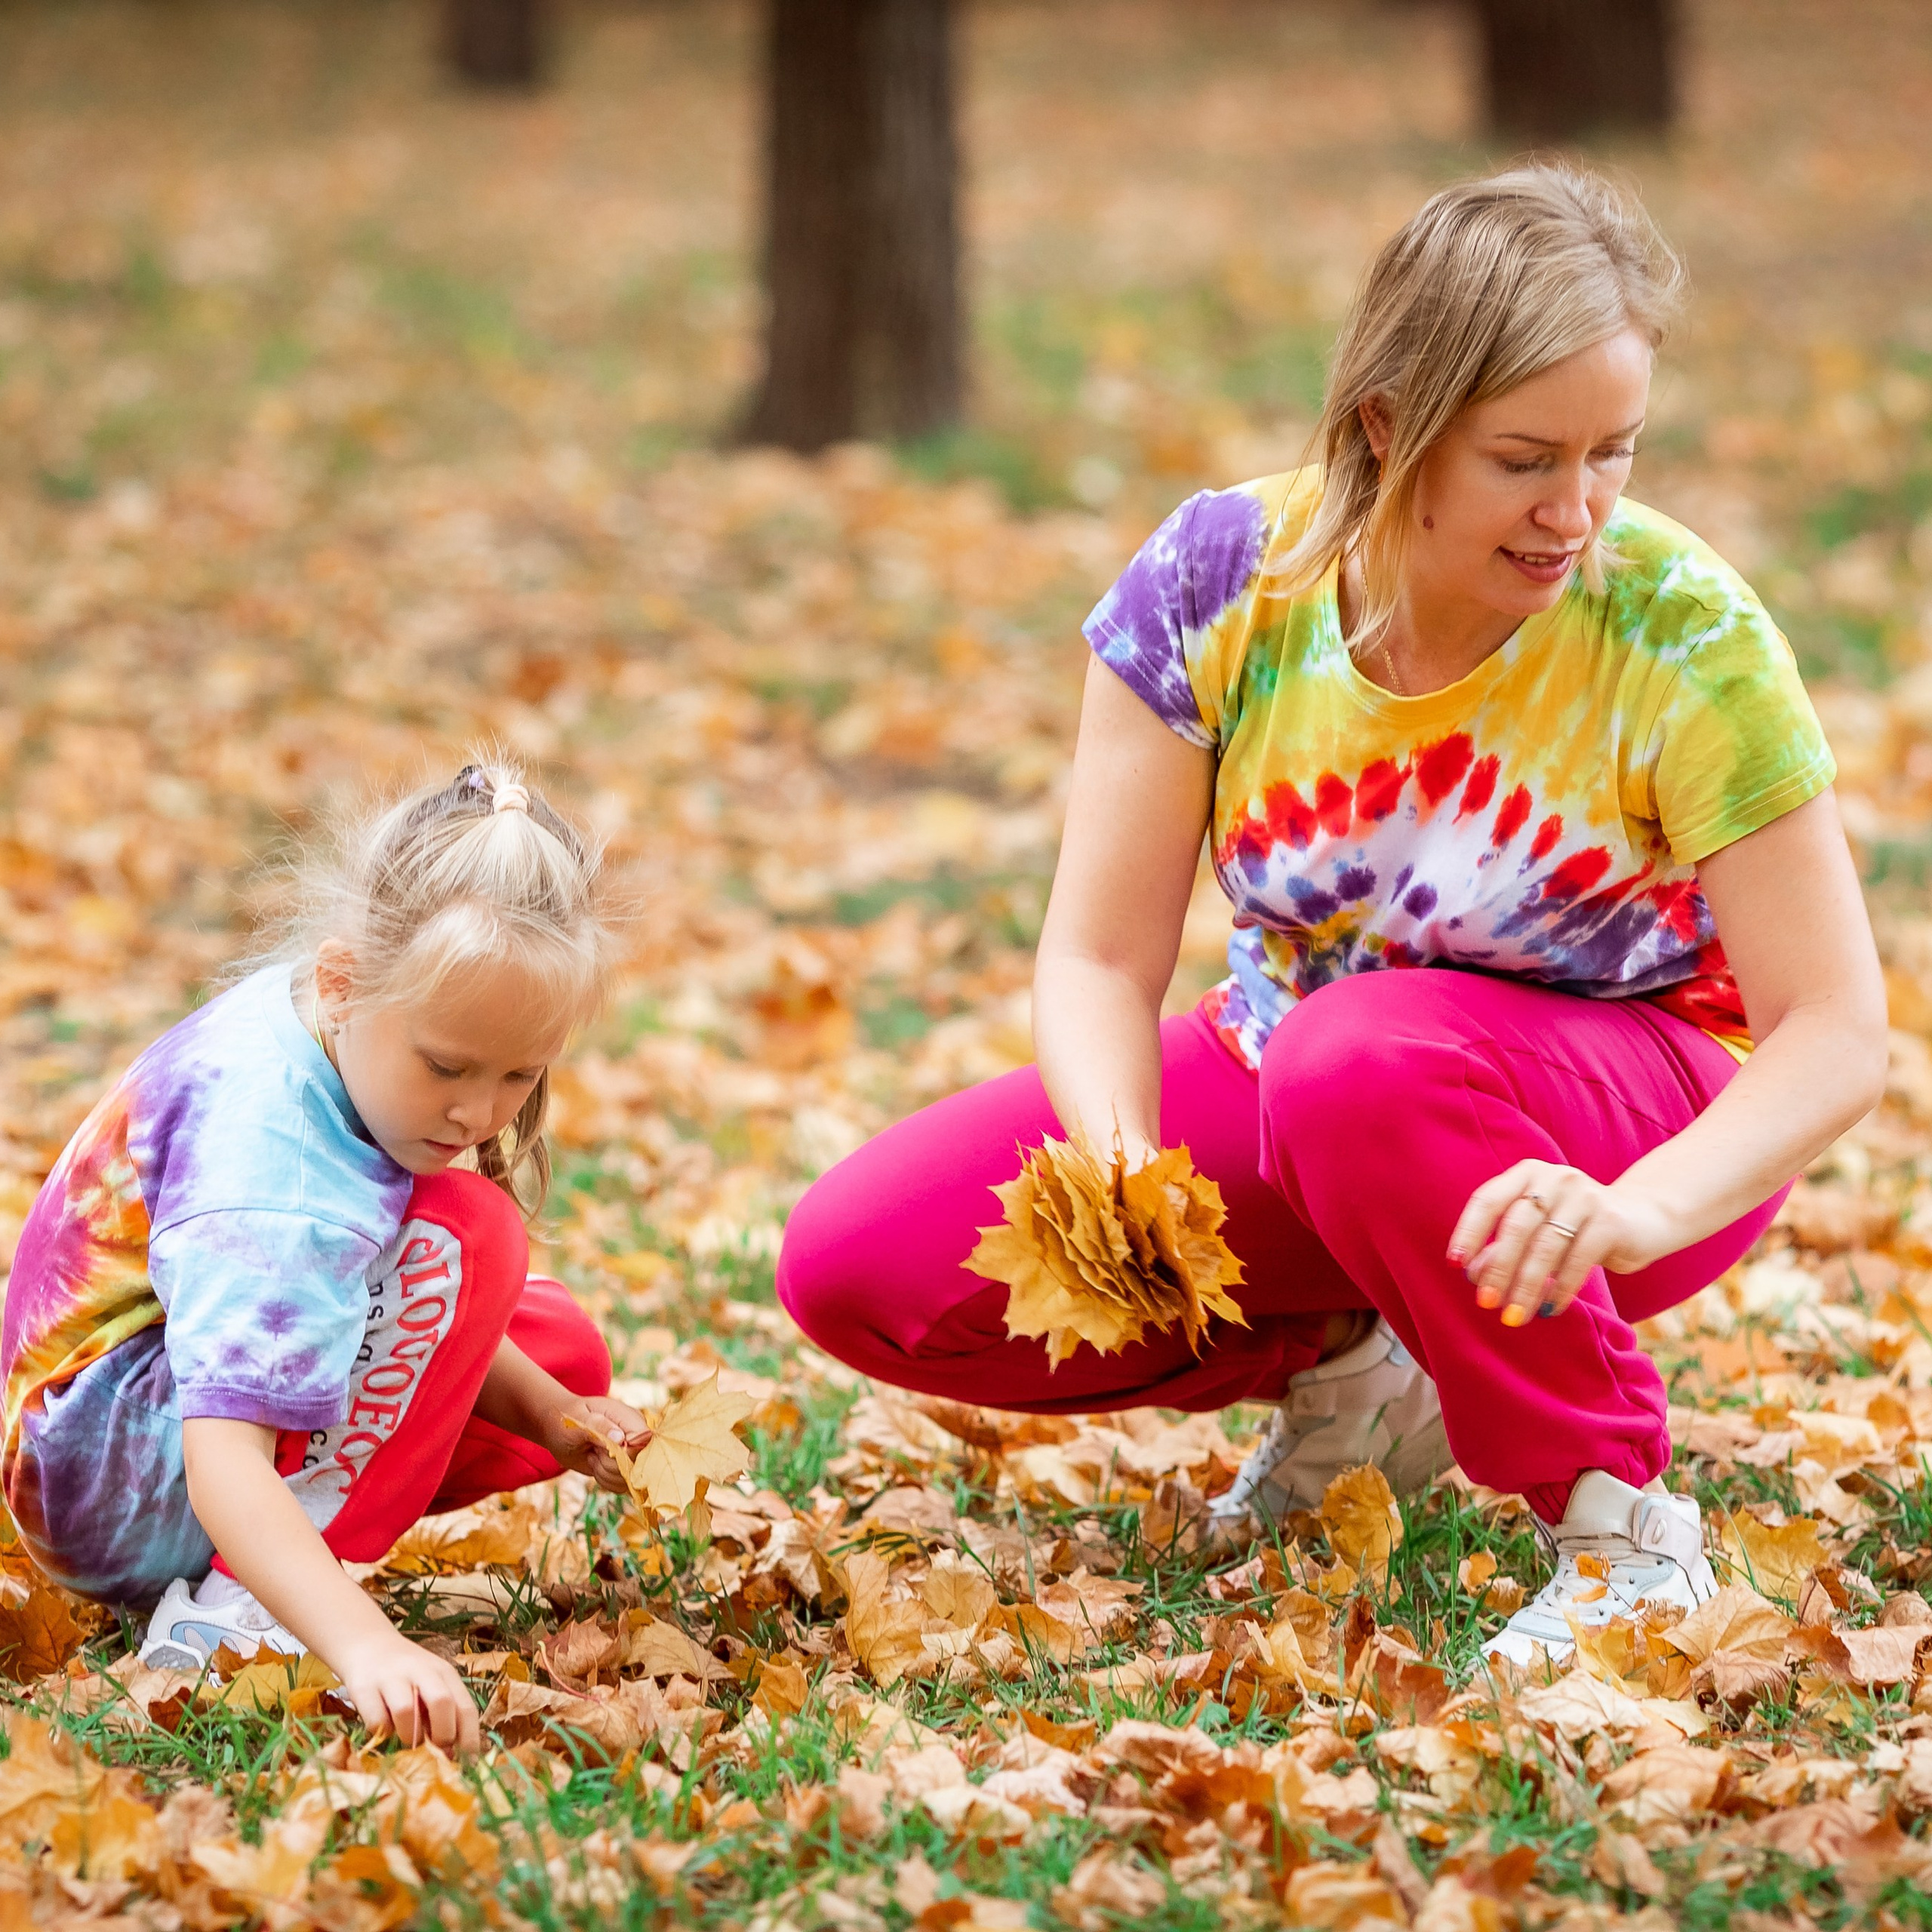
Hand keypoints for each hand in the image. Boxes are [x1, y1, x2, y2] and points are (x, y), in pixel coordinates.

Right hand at [335, 1631, 479, 1753]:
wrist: (368, 1646)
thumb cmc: (407, 1677)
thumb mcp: (432, 1686)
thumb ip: (444, 1715)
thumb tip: (451, 1756)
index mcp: (445, 1674)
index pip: (466, 1707)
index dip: (469, 1738)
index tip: (468, 1763)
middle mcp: (421, 1671)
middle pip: (441, 1703)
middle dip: (442, 1734)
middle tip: (434, 1749)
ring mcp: (392, 1678)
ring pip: (406, 1711)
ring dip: (408, 1735)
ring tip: (406, 1737)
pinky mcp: (364, 1687)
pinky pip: (376, 1720)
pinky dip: (382, 1732)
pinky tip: (384, 1727)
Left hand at [547, 1393, 652, 1492]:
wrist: (559, 1429)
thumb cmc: (568, 1419)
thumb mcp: (579, 1420)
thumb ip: (600, 1426)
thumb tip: (620, 1439)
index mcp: (629, 1418)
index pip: (643, 1441)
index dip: (626, 1452)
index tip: (602, 1449)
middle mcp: (635, 1436)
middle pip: (637, 1463)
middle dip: (610, 1464)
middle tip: (593, 1450)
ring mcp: (630, 1453)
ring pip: (630, 1478)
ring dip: (605, 1473)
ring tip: (592, 1456)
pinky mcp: (622, 1468)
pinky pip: (622, 1485)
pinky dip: (605, 1480)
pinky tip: (595, 1465)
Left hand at [1447, 1159, 1681, 1326]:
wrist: (1644, 1217)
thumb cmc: (1576, 1227)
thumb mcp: (1538, 1231)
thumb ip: (1504, 1246)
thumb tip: (1473, 1273)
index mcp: (1527, 1173)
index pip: (1488, 1200)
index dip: (1469, 1232)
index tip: (1454, 1264)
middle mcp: (1555, 1178)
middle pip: (1516, 1226)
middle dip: (1498, 1267)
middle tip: (1485, 1301)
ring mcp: (1585, 1196)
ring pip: (1546, 1246)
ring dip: (1527, 1285)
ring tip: (1515, 1315)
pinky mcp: (1610, 1221)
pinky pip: (1578, 1260)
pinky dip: (1561, 1288)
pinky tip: (1550, 1309)